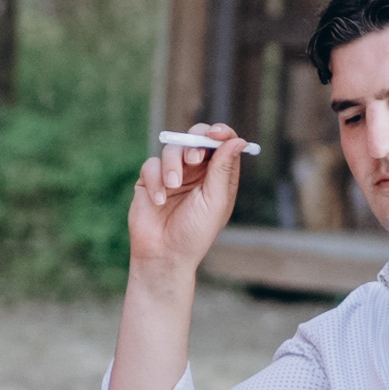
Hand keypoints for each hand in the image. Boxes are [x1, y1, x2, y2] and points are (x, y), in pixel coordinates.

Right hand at [127, 132, 248, 282]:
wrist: (163, 256)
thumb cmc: (195, 234)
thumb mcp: (215, 201)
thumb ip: (222, 169)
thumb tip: (237, 140)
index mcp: (218, 175)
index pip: (222, 144)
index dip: (221, 133)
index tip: (216, 134)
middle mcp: (196, 171)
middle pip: (196, 138)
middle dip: (194, 142)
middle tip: (194, 158)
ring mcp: (173, 174)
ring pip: (172, 149)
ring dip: (172, 165)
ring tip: (172, 186)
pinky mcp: (151, 180)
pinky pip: (151, 165)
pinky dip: (155, 180)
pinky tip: (159, 201)